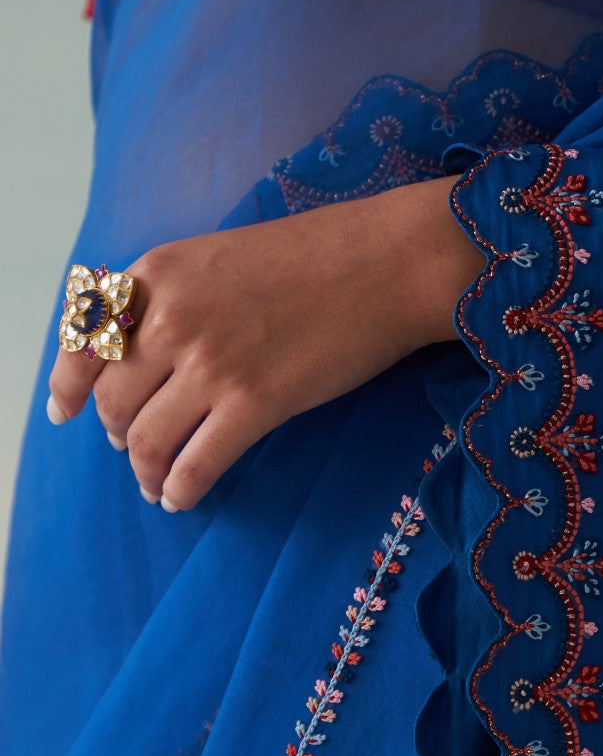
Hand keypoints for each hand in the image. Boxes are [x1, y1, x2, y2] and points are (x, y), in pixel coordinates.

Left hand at [46, 176, 484, 509]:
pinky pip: (195, 464)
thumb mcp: (221, 257)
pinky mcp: (254, 403)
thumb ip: (176, 297)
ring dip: (146, 473)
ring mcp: (211, 364)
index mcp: (158, 275)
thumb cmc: (316, 258)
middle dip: (118, 435)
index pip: (83, 339)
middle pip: (114, 401)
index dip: (67, 385)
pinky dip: (180, 490)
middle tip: (134, 451)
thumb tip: (148, 353)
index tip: (64, 413)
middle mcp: (171, 319)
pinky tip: (183, 499)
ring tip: (157, 487)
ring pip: (147, 440)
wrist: (384, 264)